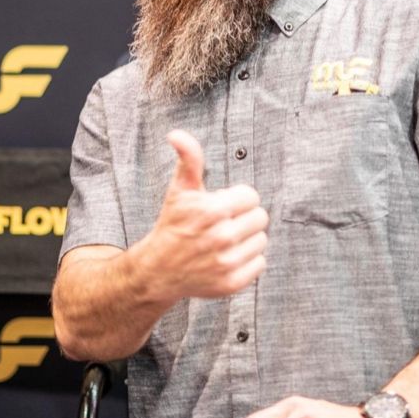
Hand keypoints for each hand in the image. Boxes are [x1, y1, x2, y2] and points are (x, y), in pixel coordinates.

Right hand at [133, 130, 267, 303]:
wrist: (156, 271)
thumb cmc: (173, 225)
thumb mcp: (180, 191)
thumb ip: (188, 160)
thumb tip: (177, 134)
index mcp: (212, 211)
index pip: (252, 196)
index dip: (236, 199)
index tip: (219, 207)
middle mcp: (221, 237)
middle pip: (260, 217)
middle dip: (242, 218)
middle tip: (221, 225)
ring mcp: (227, 262)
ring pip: (261, 240)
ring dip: (246, 239)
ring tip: (222, 242)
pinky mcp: (232, 283)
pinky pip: (260, 263)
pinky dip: (247, 261)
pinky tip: (225, 259)